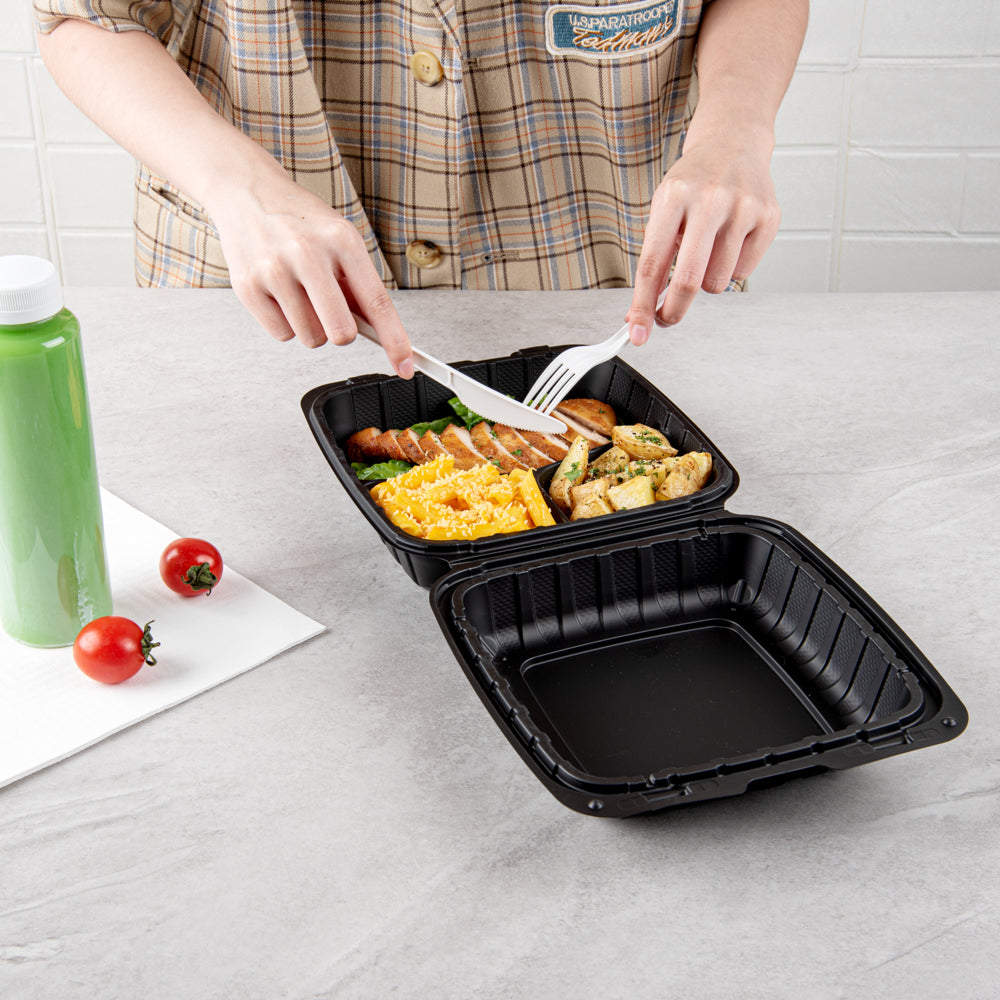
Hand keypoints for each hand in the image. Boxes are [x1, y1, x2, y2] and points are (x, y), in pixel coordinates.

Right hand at [208, 169, 413, 377]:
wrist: (246, 191)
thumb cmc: (299, 219)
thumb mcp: (339, 238)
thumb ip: (358, 283)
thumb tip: (379, 331)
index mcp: (341, 239)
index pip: (377, 302)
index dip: (394, 340)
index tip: (404, 365)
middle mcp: (307, 253)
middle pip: (342, 333)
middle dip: (342, 331)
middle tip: (331, 308)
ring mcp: (274, 270)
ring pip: (311, 338)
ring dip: (311, 326)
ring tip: (300, 292)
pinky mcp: (248, 287)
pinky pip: (282, 334)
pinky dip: (286, 323)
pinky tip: (280, 294)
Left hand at [626, 134, 780, 343]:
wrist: (732, 142)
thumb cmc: (692, 183)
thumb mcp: (662, 212)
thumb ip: (654, 261)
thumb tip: (641, 312)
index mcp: (674, 197)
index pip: (652, 263)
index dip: (643, 304)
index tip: (639, 332)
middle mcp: (710, 199)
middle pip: (689, 279)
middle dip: (674, 310)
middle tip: (667, 317)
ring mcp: (743, 207)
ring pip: (718, 282)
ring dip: (707, 280)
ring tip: (707, 252)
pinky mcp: (768, 216)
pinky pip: (743, 272)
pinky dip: (732, 269)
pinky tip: (730, 243)